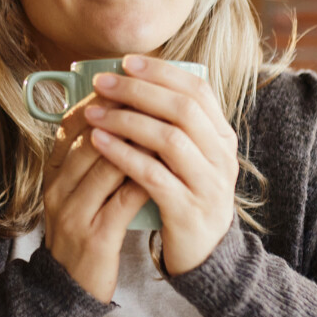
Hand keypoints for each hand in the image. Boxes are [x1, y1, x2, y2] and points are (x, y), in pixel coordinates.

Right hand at [40, 91, 150, 302]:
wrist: (64, 290)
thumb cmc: (81, 232)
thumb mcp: (77, 192)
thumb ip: (92, 160)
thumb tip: (123, 118)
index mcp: (52, 174)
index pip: (72, 125)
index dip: (103, 102)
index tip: (132, 84)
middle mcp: (57, 189)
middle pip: (90, 139)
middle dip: (126, 115)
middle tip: (159, 98)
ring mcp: (72, 214)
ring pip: (107, 166)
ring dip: (140, 144)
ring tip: (169, 128)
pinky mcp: (93, 237)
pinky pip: (122, 201)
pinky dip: (145, 180)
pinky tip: (167, 169)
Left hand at [82, 55, 238, 275]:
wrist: (204, 255)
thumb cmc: (185, 196)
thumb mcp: (188, 158)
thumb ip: (171, 125)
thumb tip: (132, 82)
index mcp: (222, 137)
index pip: (197, 90)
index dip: (161, 72)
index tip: (126, 62)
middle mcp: (222, 157)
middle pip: (182, 110)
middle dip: (138, 91)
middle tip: (102, 83)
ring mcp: (208, 184)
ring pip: (169, 140)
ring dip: (127, 121)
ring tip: (94, 112)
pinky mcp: (188, 211)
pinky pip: (153, 176)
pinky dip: (124, 155)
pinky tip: (99, 143)